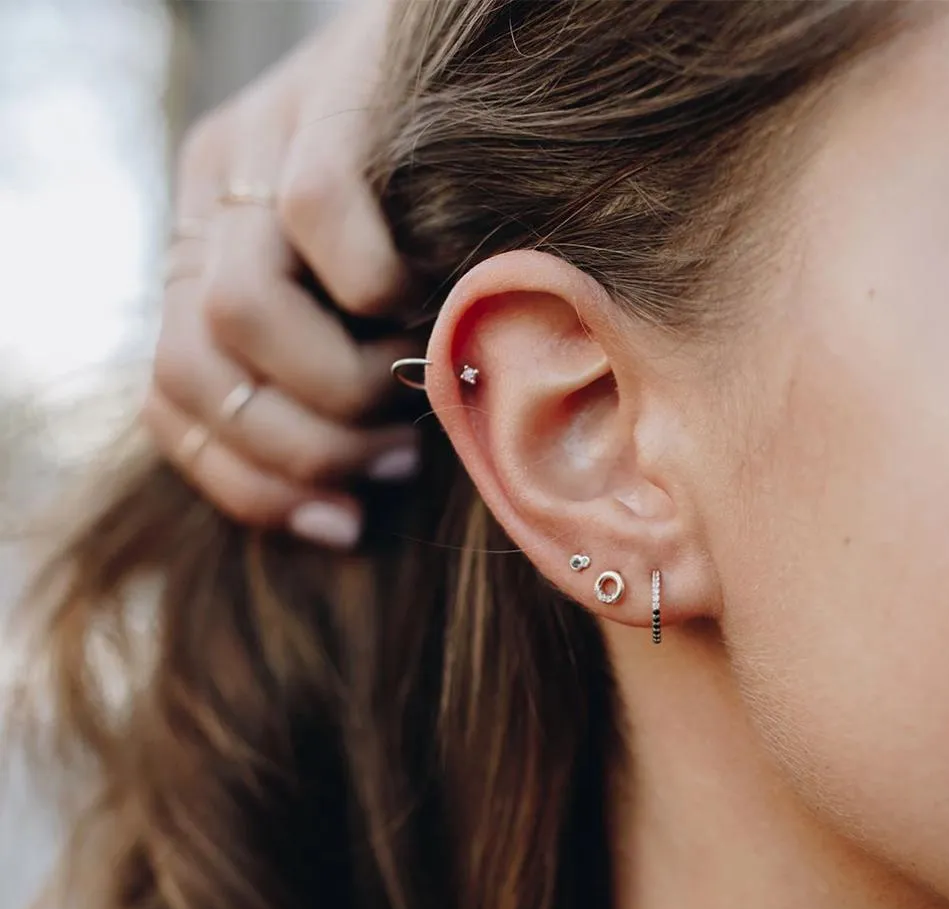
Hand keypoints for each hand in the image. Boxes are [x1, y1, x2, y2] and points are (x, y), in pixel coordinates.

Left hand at [145, 0, 419, 548]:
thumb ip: (332, 386)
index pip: (171, 398)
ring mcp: (259, 148)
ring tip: (415, 389)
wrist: (494, 60)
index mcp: (206, 263)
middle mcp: (211, 208)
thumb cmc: (450, 222)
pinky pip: (317, 218)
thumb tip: (338, 507)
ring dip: (341, 389)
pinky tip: (424, 295)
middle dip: (298, 450)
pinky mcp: (326, 106)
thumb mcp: (374, 325)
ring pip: (235, 313)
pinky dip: (378, 286)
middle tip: (394, 460)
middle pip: (189, 367)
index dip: (246, 483)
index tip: (342, 524)